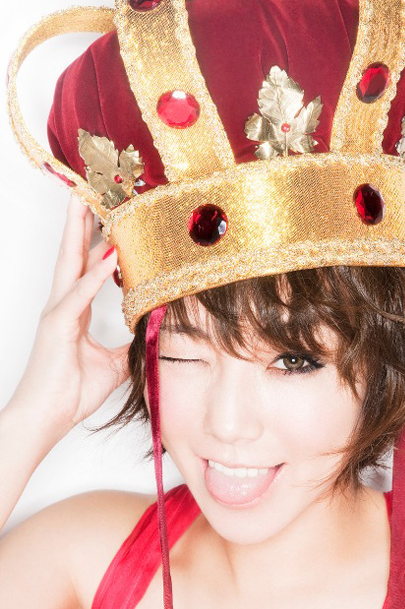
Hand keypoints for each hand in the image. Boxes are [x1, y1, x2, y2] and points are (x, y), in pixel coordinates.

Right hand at [7, 195, 129, 442]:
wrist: (46, 418)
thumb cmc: (70, 393)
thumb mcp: (112, 366)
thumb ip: (129, 347)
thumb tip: (153, 339)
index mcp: (74, 312)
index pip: (86, 268)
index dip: (96, 243)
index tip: (110, 218)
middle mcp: (64, 306)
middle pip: (74, 255)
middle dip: (82, 222)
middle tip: (90, 190)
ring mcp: (58, 313)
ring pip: (71, 264)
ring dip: (81, 233)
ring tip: (90, 202)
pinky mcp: (57, 326)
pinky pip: (78, 295)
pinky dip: (94, 276)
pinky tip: (109, 256)